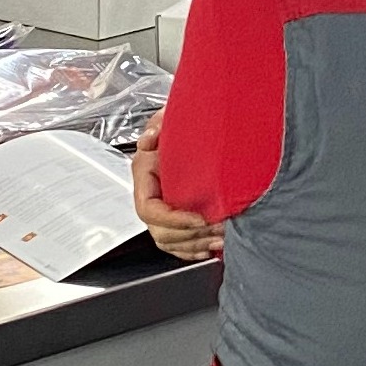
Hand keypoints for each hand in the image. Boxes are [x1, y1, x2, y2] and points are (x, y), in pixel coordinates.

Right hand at [131, 122, 221, 261]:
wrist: (201, 119)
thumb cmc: (185, 119)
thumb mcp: (170, 116)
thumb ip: (158, 124)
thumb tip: (149, 140)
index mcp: (144, 173)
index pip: (148, 209)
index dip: (174, 220)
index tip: (200, 218)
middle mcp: (150, 193)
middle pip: (160, 231)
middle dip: (191, 235)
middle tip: (219, 229)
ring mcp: (162, 207)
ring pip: (170, 241)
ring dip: (197, 244)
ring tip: (222, 238)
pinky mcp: (176, 216)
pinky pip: (178, 244)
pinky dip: (194, 250)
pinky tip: (212, 247)